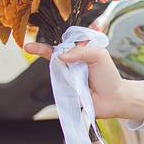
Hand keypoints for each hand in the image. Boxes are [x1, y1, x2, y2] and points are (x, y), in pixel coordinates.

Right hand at [24, 41, 143, 120]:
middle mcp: (70, 65)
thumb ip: (81, 52)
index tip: (29, 45)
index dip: (44, 44)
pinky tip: (77, 90)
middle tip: (29, 46)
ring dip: (61, 72)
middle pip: (52, 57)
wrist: (114, 99)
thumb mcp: (99, 56)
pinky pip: (59, 89)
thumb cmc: (108, 76)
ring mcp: (67, 79)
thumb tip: (60, 56)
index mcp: (78, 53)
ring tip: (79, 76)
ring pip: (54, 73)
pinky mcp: (66, 93)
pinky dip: (65, 88)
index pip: (59, 45)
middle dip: (40, 51)